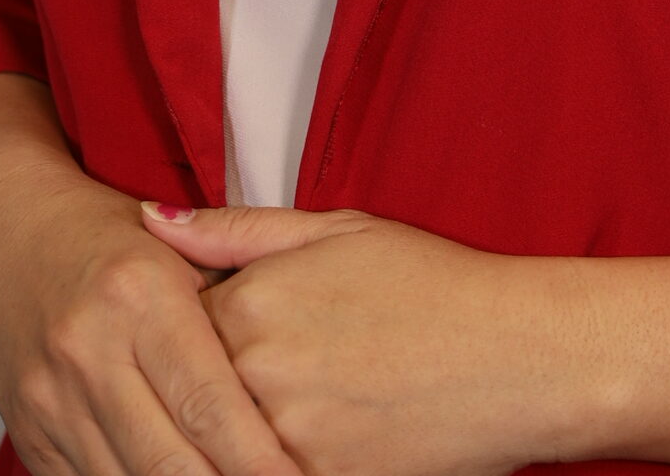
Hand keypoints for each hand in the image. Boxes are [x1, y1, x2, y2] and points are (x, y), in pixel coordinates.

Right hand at [0, 78, 294, 475]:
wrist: (4, 234)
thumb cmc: (108, 236)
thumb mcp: (180, 243)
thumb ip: (234, 289)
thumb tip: (292, 364)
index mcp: (140, 294)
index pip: (207, 400)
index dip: (255, 457)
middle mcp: (90, 352)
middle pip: (168, 461)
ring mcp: (51, 402)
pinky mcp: (28, 437)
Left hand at [141, 203, 592, 475]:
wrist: (520, 357)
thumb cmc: (434, 287)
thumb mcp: (340, 231)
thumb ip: (239, 230)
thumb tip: (150, 218)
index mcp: (253, 303)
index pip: (175, 327)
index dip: (198, 329)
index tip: (234, 331)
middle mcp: (255, 375)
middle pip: (196, 391)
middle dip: (220, 384)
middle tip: (286, 368)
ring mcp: (284, 442)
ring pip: (224, 444)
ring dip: (245, 428)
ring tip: (311, 398)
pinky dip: (278, 459)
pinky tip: (325, 432)